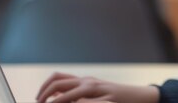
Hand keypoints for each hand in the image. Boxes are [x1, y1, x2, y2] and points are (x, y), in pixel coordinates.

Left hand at [36, 72, 159, 102]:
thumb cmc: (114, 96)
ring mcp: (98, 91)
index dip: (44, 88)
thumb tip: (55, 97)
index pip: (57, 78)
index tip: (39, 99)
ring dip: (58, 102)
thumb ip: (76, 94)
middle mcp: (89, 82)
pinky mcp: (107, 99)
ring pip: (71, 95)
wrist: (138, 96)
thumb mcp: (93, 93)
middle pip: (59, 85)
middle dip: (45, 96)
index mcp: (84, 80)